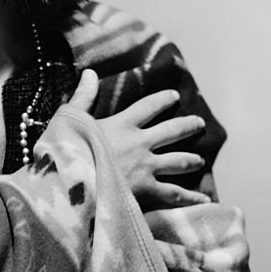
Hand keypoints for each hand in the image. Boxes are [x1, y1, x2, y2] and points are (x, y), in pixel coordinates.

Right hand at [67, 69, 209, 208]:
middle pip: (171, 131)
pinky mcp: (147, 191)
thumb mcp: (68, 119)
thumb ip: (82, 97)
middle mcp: (139, 143)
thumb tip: (89, 73)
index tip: (174, 96)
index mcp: (121, 124)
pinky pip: (174, 193)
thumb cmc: (66, 153)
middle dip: (187, 126)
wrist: (71, 186)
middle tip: (199, 123)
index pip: (148, 107)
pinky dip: (191, 196)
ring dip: (191, 160)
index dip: (162, 100)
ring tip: (200, 161)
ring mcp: (146, 167)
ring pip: (178, 161)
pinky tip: (204, 198)